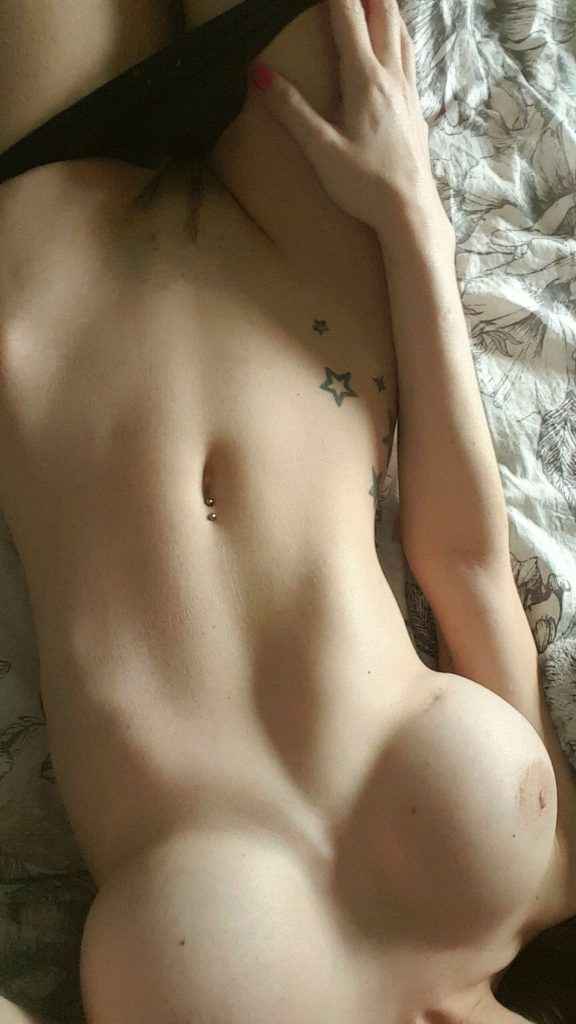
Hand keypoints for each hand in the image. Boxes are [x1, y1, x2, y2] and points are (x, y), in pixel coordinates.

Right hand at [249, 0, 447, 233]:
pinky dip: (400, 37)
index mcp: (365, 80)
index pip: (349, 16)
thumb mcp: (321, 149)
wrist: (410, 211)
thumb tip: (258, 73)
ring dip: (387, 8)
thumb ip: (291, 110)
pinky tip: (397, 47)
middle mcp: (391, 77)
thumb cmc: (365, 185)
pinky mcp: (416, 110)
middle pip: (384, 13)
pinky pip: (410, 59)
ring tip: (375, 1)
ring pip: (402, 33)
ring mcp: (408, 92)